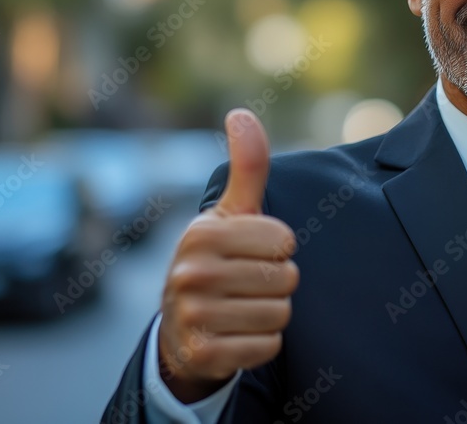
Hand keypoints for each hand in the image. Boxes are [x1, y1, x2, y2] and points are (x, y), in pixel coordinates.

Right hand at [157, 109, 298, 402]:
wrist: (181, 329)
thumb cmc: (218, 260)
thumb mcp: (231, 213)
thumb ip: (247, 166)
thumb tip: (241, 113)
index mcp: (202, 233)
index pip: (284, 240)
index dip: (278, 249)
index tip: (254, 253)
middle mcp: (190, 273)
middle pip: (285, 279)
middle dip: (277, 283)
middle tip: (248, 284)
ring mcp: (193, 315)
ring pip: (280, 315)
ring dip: (271, 315)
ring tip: (243, 308)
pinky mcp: (203, 354)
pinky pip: (267, 347)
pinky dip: (262, 344)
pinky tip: (238, 335)